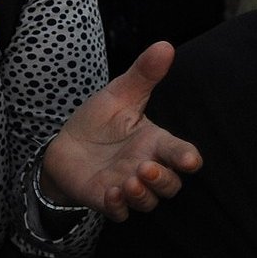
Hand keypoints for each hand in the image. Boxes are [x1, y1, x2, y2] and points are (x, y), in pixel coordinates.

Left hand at [39, 42, 203, 220]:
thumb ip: (143, 74)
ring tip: (129, 181)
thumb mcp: (119, 94)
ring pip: (148, 201)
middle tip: (146, 167)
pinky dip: (118, 207)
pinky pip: (119, 212)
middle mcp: (146, 167)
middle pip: (170, 184)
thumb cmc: (100, 121)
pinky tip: (110, 194)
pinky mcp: (106, 199)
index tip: (190, 160)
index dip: (187, 158)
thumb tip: (165, 45)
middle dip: (163, 179)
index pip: (180, 153)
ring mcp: (128, 186)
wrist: (65, 145)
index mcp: (155, 143)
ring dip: (142, 195)